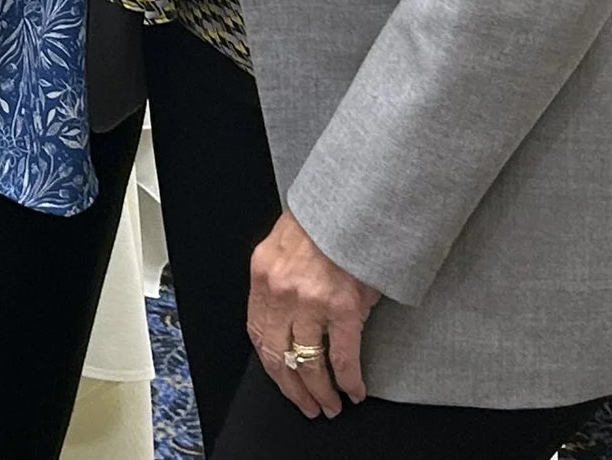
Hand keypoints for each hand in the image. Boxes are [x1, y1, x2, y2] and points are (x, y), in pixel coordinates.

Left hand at [248, 209, 381, 418]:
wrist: (349, 206)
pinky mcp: (344, 308)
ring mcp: (311, 303)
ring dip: (319, 390)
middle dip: (292, 387)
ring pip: (309, 362)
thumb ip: (280, 283)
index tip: (281, 379)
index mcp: (262, 275)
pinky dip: (348, 379)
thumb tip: (290, 318)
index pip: (258, 332)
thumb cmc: (320, 223)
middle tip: (306, 404)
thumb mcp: (281, 248)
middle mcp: (281, 293)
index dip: (270, 363)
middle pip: (279, 355)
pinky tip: (353, 390)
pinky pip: (343, 356)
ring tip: (329, 405)